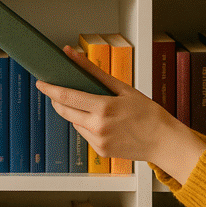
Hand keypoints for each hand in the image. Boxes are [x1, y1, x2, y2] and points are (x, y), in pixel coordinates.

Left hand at [35, 45, 205, 183]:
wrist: (164, 141)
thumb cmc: (148, 112)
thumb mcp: (123, 87)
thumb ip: (93, 71)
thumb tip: (72, 54)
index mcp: (104, 108)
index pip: (67, 97)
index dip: (50, 89)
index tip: (40, 82)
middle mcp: (98, 127)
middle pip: (64, 111)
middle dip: (58, 100)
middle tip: (59, 90)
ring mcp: (98, 141)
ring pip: (74, 122)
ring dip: (74, 112)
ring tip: (91, 106)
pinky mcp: (101, 152)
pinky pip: (84, 134)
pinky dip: (86, 125)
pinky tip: (101, 121)